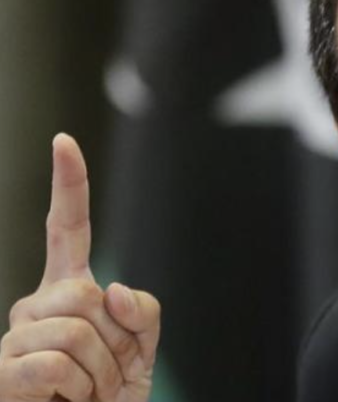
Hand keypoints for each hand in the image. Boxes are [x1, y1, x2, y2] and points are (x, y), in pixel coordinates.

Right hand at [0, 134, 159, 401]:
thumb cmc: (109, 393)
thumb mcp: (142, 349)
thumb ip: (142, 312)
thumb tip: (110, 289)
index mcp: (70, 290)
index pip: (69, 229)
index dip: (69, 186)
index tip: (64, 141)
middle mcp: (36, 305)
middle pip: (89, 295)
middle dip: (117, 341)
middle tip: (108, 374)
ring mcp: (15, 338)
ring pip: (76, 330)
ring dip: (101, 372)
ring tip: (88, 391)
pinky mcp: (2, 372)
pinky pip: (57, 364)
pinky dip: (78, 389)